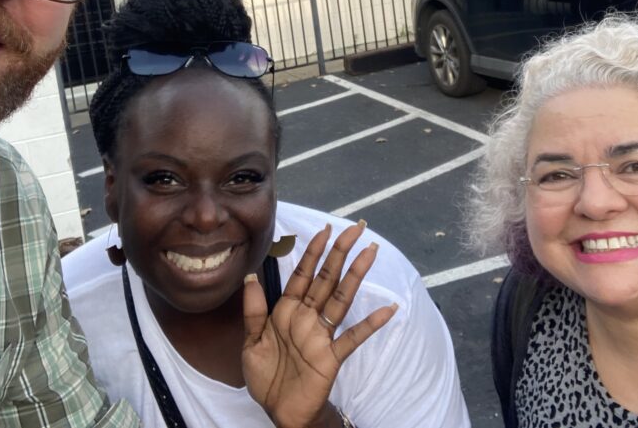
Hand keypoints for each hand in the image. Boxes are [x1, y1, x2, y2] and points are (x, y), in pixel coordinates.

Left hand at [242, 221, 397, 427]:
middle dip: (340, 252)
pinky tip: (387, 310)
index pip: (303, 274)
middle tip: (356, 228)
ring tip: (371, 252)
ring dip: (356, 275)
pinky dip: (371, 324)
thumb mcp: (251, 342)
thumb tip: (250, 275)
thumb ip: (253, 310)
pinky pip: (353, 337)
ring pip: (341, 298)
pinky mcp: (331, 356)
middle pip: (326, 278)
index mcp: (287, 310)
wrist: (279, 412)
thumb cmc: (266, 376)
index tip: (325, 228)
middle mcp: (307, 317)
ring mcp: (322, 335)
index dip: (313, 251)